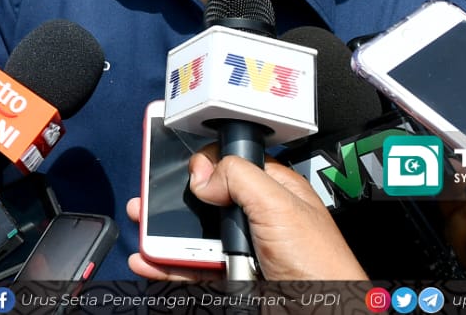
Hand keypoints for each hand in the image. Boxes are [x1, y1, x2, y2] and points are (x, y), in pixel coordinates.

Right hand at [129, 147, 366, 280]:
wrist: (323, 314)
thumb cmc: (321, 265)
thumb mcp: (279, 205)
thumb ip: (240, 178)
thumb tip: (203, 174)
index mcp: (273, 190)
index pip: (229, 165)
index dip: (203, 165)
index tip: (176, 165)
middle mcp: (257, 217)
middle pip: (205, 202)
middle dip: (174, 200)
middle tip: (147, 198)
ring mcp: (243, 248)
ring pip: (195, 237)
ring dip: (164, 235)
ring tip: (142, 230)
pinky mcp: (233, 277)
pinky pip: (194, 268)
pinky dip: (169, 266)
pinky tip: (150, 261)